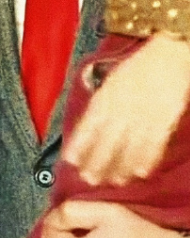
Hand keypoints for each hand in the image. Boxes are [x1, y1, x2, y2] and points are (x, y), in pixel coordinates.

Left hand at [63, 35, 189, 184]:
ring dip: (120, 167)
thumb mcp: (111, 81)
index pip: (87, 126)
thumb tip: (89, 125)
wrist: (167, 56)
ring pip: (128, 149)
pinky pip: (153, 146)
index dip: (78, 145)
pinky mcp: (164, 122)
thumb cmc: (137, 68)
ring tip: (113, 181)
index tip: (70, 161)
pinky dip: (146, 161)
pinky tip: (139, 174)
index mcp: (105, 97)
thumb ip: (101, 103)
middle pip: (106, 143)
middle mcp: (121, 110)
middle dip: (96, 163)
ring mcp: (143, 117)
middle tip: (89, 179)